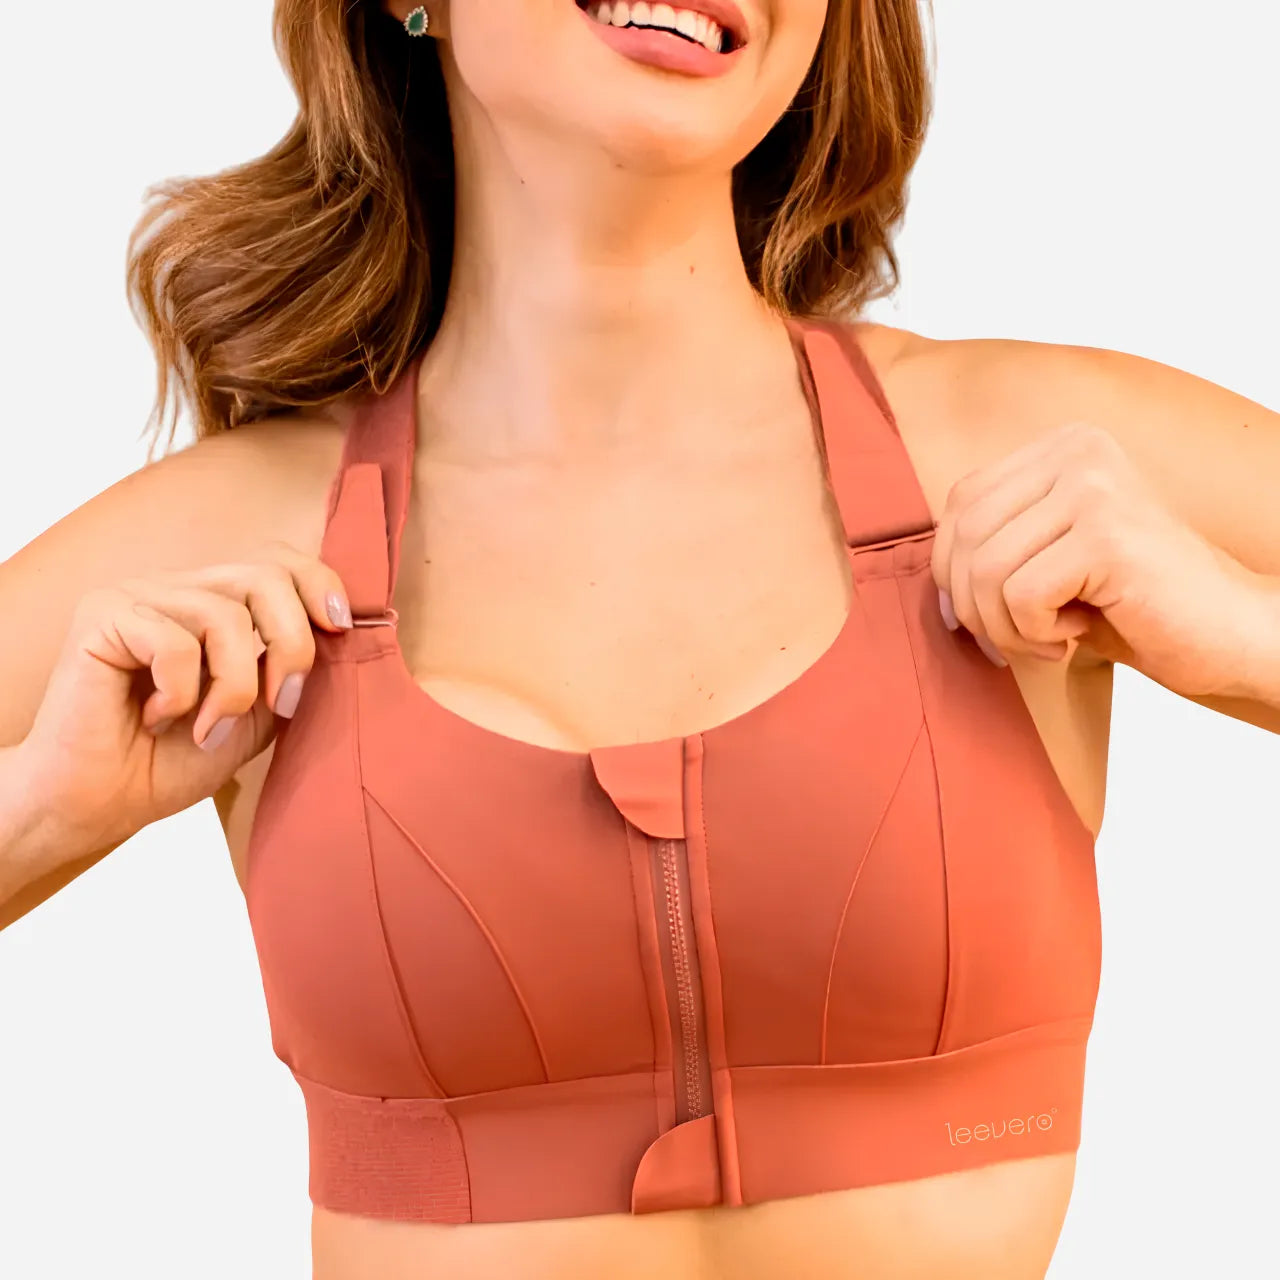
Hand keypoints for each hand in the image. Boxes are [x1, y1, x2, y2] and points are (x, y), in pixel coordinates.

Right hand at [17, 543, 353, 857]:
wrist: (102, 806)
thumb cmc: (174, 761)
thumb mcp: (259, 714)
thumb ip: (291, 668)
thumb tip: (335, 629)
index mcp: (215, 601)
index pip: (278, 561)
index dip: (319, 585)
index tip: (338, 629)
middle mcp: (178, 588)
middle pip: (265, 576)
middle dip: (291, 644)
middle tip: (282, 704)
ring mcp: (138, 595)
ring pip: (226, 616)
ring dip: (233, 689)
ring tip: (208, 728)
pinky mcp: (103, 615)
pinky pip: (175, 643)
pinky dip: (180, 695)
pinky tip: (153, 719)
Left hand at [930, 421, 1277, 699]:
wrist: (1228, 633)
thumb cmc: (1133, 606)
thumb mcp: (1051, 558)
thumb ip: (994, 544)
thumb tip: (930, 578)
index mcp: (1062, 446)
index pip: (959, 503)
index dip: (952, 569)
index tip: (982, 615)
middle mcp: (1078, 451)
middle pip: (965, 535)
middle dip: (974, 606)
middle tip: (1017, 637)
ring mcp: (1093, 487)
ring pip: (985, 569)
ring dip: (1006, 627)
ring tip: (1052, 636)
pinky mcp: (1106, 534)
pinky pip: (1020, 595)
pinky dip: (1036, 633)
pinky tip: (1079, 632)